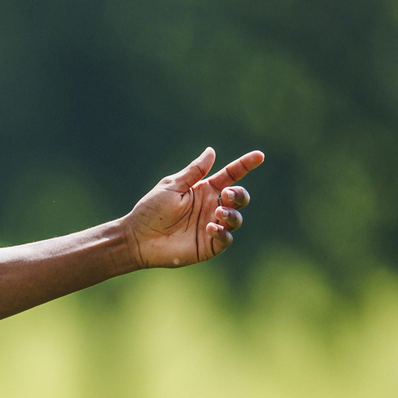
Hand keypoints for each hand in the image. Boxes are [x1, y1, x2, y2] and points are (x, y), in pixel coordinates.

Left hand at [123, 147, 263, 268]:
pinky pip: (226, 239)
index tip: (259, 156)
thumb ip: (193, 172)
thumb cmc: (151, 210)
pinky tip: (210, 227)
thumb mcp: (172, 186)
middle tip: (225, 195)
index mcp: (204, 190)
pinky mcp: (208, 245)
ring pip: (236, 219)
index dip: (245, 165)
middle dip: (239, 195)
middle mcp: (211, 207)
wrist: (138, 238)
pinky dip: (223, 232)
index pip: (230, 176)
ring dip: (231, 214)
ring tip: (217, 213)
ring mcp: (211, 226)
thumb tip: (211, 151)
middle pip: (239, 198)